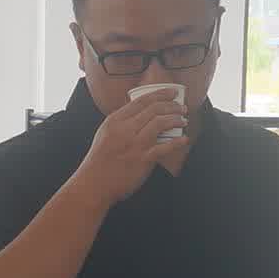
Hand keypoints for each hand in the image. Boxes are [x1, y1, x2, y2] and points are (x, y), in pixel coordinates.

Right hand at [71, 83, 191, 207]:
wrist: (94, 184)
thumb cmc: (100, 161)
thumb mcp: (105, 134)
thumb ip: (121, 123)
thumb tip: (140, 115)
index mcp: (116, 120)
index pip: (142, 101)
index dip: (160, 94)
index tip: (172, 93)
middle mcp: (125, 129)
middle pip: (154, 109)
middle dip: (172, 105)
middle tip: (182, 107)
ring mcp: (135, 144)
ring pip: (160, 123)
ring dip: (176, 119)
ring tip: (183, 120)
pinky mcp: (143, 160)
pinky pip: (164, 147)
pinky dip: (177, 142)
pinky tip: (184, 139)